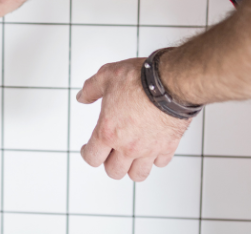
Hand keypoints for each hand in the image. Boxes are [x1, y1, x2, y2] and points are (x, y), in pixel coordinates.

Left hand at [76, 57, 190, 180]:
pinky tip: (151, 146)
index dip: (87, 154)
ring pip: (138, 175)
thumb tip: (81, 97)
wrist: (168, 82)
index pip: (92, 158)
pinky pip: (160, 163)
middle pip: (114, 171)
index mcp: (108, 132)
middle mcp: (128, 146)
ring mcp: (149, 149)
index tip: (88, 149)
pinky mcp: (168, 147)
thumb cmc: (138, 79)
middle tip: (110, 151)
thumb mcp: (106, 76)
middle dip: (109, 162)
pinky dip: (155, 158)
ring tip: (130, 156)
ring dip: (132, 167)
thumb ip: (91, 89)